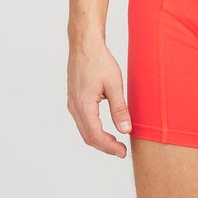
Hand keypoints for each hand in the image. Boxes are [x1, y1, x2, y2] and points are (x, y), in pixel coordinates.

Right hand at [67, 40, 131, 156]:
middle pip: (88, 137)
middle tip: (121, 151)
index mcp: (84, 105)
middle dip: (104, 146)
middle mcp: (74, 107)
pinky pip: (82, 121)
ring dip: (98, 139)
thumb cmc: (99, 61)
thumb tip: (125, 130)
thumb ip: (120, 108)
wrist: (85, 44)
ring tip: (115, 142)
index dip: (109, 147)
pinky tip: (104, 128)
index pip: (95, 136)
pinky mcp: (74, 99)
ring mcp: (72, 103)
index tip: (122, 152)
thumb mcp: (114, 84)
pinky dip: (93, 129)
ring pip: (84, 130)